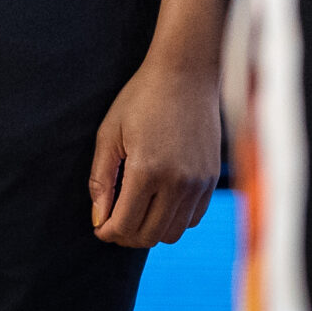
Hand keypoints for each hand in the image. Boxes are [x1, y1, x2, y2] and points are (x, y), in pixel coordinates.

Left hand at [89, 0, 225, 246]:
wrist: (186, 74)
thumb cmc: (141, 98)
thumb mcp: (110, 133)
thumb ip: (101, 179)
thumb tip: (99, 220)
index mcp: (147, 170)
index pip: (125, 225)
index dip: (107, 232)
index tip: (99, 227)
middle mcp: (177, 182)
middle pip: (149, 235)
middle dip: (126, 236)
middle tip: (113, 222)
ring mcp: (199, 183)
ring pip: (172, 233)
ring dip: (150, 230)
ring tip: (135, 212)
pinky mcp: (212, 179)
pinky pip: (192, 219)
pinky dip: (174, 219)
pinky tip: (159, 201)